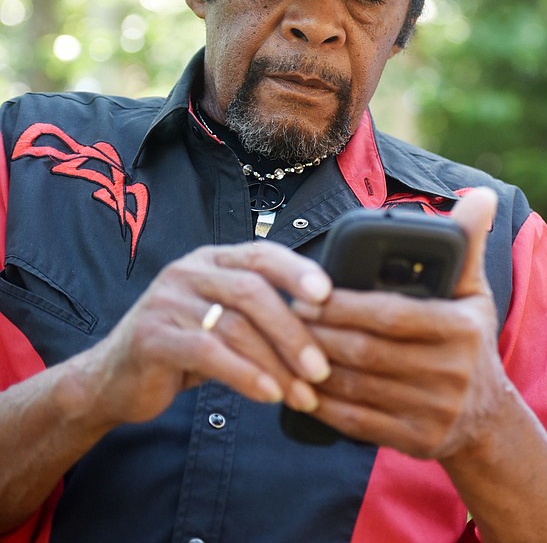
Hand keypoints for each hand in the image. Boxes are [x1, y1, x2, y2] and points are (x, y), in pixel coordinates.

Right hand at [83, 241, 333, 428]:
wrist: (113, 381)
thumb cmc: (186, 349)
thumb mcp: (225, 322)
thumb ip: (263, 314)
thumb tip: (330, 329)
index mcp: (213, 260)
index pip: (262, 254)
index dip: (297, 271)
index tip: (329, 296)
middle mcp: (189, 271)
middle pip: (253, 291)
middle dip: (294, 332)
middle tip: (322, 368)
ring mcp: (166, 301)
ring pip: (234, 325)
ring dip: (276, 364)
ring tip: (302, 393)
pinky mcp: (151, 337)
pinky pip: (208, 352)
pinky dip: (245, 375)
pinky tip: (268, 395)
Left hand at [295, 187, 508, 458]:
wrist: (486, 417)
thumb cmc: (469, 341)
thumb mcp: (474, 293)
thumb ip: (467, 244)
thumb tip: (480, 195)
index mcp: (461, 328)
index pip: (391, 314)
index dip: (344, 306)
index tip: (308, 295)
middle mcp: (451, 371)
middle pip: (367, 351)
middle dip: (320, 333)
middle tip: (286, 317)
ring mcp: (434, 410)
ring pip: (356, 387)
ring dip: (312, 368)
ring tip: (284, 347)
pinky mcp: (416, 440)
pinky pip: (356, 422)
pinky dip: (322, 407)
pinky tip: (300, 389)